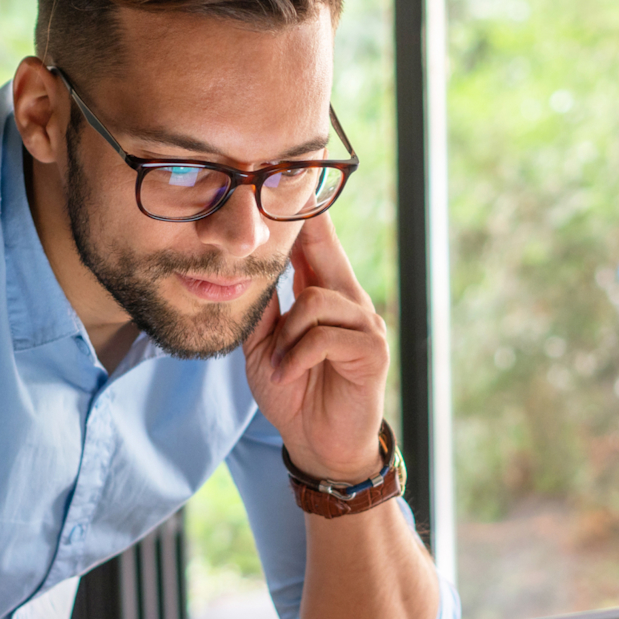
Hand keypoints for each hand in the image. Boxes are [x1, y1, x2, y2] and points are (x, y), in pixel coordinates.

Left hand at [244, 213, 387, 480]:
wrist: (318, 445)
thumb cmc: (294, 393)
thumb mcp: (265, 348)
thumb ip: (262, 311)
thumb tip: (246, 271)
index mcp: (324, 297)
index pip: (315, 246)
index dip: (307, 214)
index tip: (298, 172)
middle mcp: (350, 302)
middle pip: (326, 251)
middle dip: (308, 226)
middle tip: (287, 195)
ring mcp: (365, 325)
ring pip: (315, 300)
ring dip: (286, 336)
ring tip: (277, 364)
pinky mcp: (371, 351)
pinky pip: (323, 335)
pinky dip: (296, 356)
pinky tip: (288, 374)